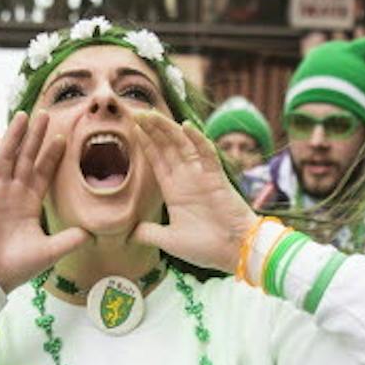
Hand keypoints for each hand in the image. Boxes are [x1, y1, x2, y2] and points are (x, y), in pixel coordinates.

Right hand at [0, 109, 86, 294]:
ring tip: (22, 116)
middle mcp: (12, 194)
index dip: (52, 155)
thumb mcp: (50, 251)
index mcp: (29, 203)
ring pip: (5, 158)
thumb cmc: (18, 267)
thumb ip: (70, 239)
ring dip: (14, 137)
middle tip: (44, 114)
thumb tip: (93, 232)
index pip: (43, 172)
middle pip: (26, 158)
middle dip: (35, 137)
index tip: (63, 137)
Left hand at [129, 109, 257, 271]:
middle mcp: (187, 178)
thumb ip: (150, 233)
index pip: (157, 160)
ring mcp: (201, 176)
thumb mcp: (170, 241)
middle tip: (136, 112)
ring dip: (167, 128)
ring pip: (182, 145)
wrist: (235, 252)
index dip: (145, 143)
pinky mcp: (217, 177)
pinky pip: (207, 154)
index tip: (132, 127)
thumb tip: (129, 233)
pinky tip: (186, 126)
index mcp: (174, 190)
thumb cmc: (205, 247)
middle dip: (152, 129)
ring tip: (151, 114)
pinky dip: (197, 139)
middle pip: (167, 146)